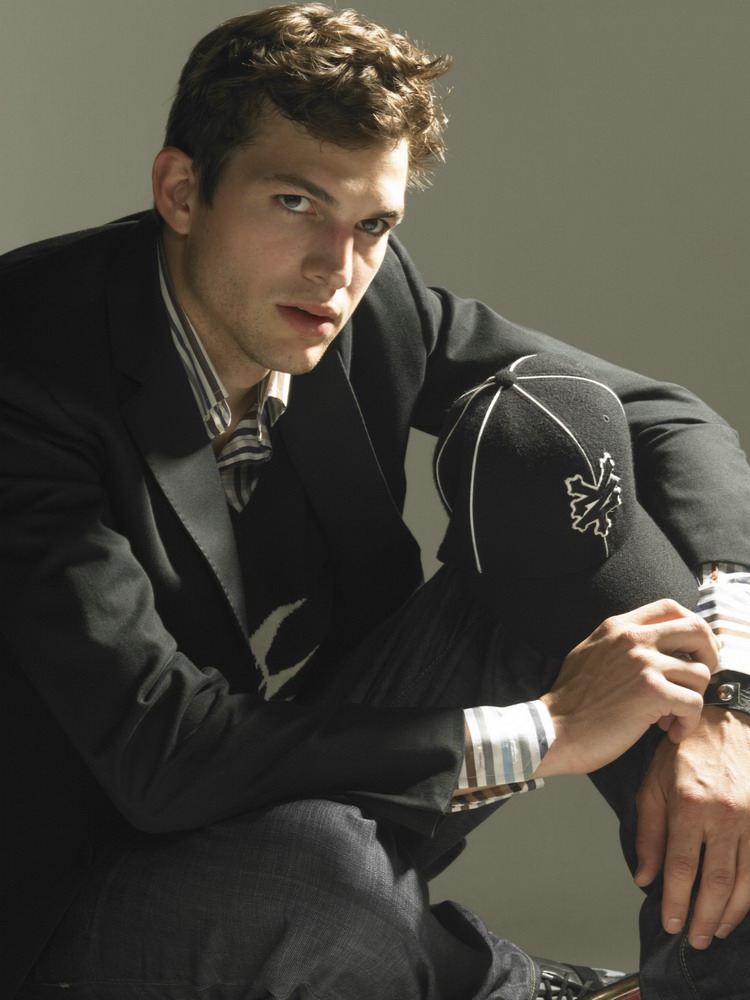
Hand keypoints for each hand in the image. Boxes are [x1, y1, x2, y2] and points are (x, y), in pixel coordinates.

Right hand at [536, 600, 716, 777]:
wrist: (553, 729)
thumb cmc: (570, 700)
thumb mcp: (589, 652)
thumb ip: (619, 642)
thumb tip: (649, 645)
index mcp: (618, 627)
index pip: (670, 607)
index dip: (691, 627)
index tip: (693, 650)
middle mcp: (633, 639)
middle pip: (696, 629)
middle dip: (708, 656)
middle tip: (698, 680)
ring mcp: (644, 664)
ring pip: (699, 673)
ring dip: (693, 699)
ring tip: (673, 716)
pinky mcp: (652, 693)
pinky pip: (694, 703)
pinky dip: (688, 722)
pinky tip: (670, 731)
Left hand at [635, 706, 749, 948]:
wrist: (729, 722)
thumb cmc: (687, 749)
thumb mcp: (654, 782)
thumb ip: (649, 831)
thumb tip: (644, 876)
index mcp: (691, 806)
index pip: (681, 868)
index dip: (676, 902)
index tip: (671, 923)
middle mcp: (725, 816)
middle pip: (716, 883)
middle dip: (705, 918)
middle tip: (696, 939)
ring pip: (745, 882)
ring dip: (731, 913)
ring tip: (718, 930)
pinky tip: (741, 906)